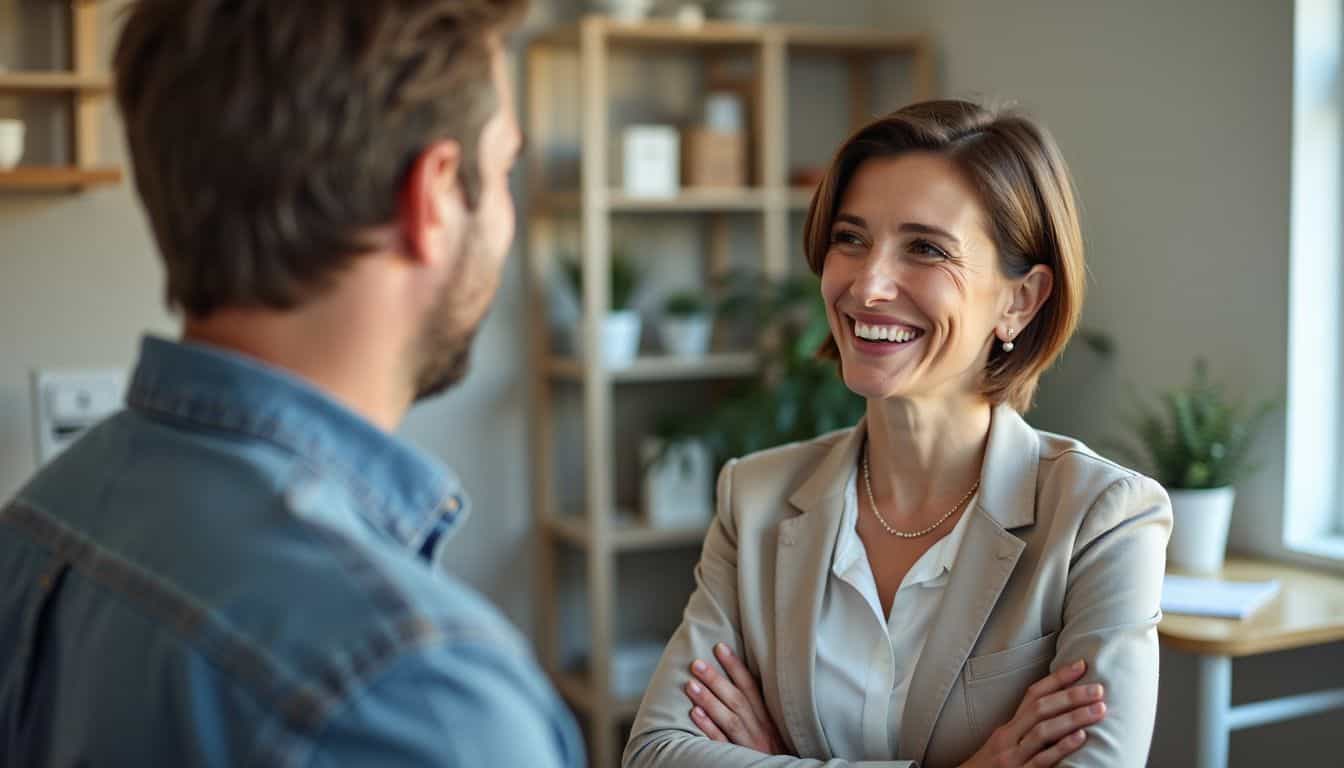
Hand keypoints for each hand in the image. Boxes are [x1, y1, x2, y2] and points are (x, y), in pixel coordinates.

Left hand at [682, 642, 790, 754]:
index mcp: (768, 717)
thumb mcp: (772, 725)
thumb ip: (757, 706)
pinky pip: (722, 742)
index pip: (751, 687)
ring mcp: (748, 744)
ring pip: (729, 719)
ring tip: (690, 684)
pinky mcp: (737, 758)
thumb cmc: (774, 748)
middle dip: (716, 680)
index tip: (719, 647)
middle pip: (737, 700)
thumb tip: (737, 676)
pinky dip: (709, 728)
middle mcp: (760, 728)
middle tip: (696, 663)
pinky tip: (695, 714)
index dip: (735, 666)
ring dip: (709, 700)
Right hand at [960, 660, 1106, 767]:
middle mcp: (1009, 737)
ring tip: (1099, 709)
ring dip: (1073, 717)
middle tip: (1098, 688)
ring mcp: (1013, 756)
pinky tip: (1080, 737)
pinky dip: (1061, 747)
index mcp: (1008, 727)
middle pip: (1040, 708)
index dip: (1057, 678)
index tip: (1081, 665)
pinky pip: (1042, 760)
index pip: (1033, 695)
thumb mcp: (1004, 744)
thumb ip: (1025, 731)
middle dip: (1071, 696)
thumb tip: (1057, 716)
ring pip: (1043, 731)